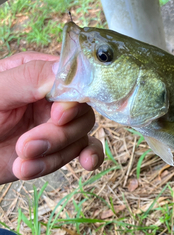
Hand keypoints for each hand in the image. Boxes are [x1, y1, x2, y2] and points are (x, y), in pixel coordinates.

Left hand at [0, 52, 103, 184]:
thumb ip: (27, 79)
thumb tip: (63, 69)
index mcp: (35, 74)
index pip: (71, 79)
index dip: (71, 100)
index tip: (56, 116)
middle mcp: (50, 98)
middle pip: (80, 113)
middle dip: (57, 136)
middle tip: (26, 146)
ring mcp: (57, 125)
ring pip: (80, 137)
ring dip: (53, 156)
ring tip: (22, 165)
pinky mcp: (59, 149)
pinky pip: (87, 149)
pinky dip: (91, 156)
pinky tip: (87, 162)